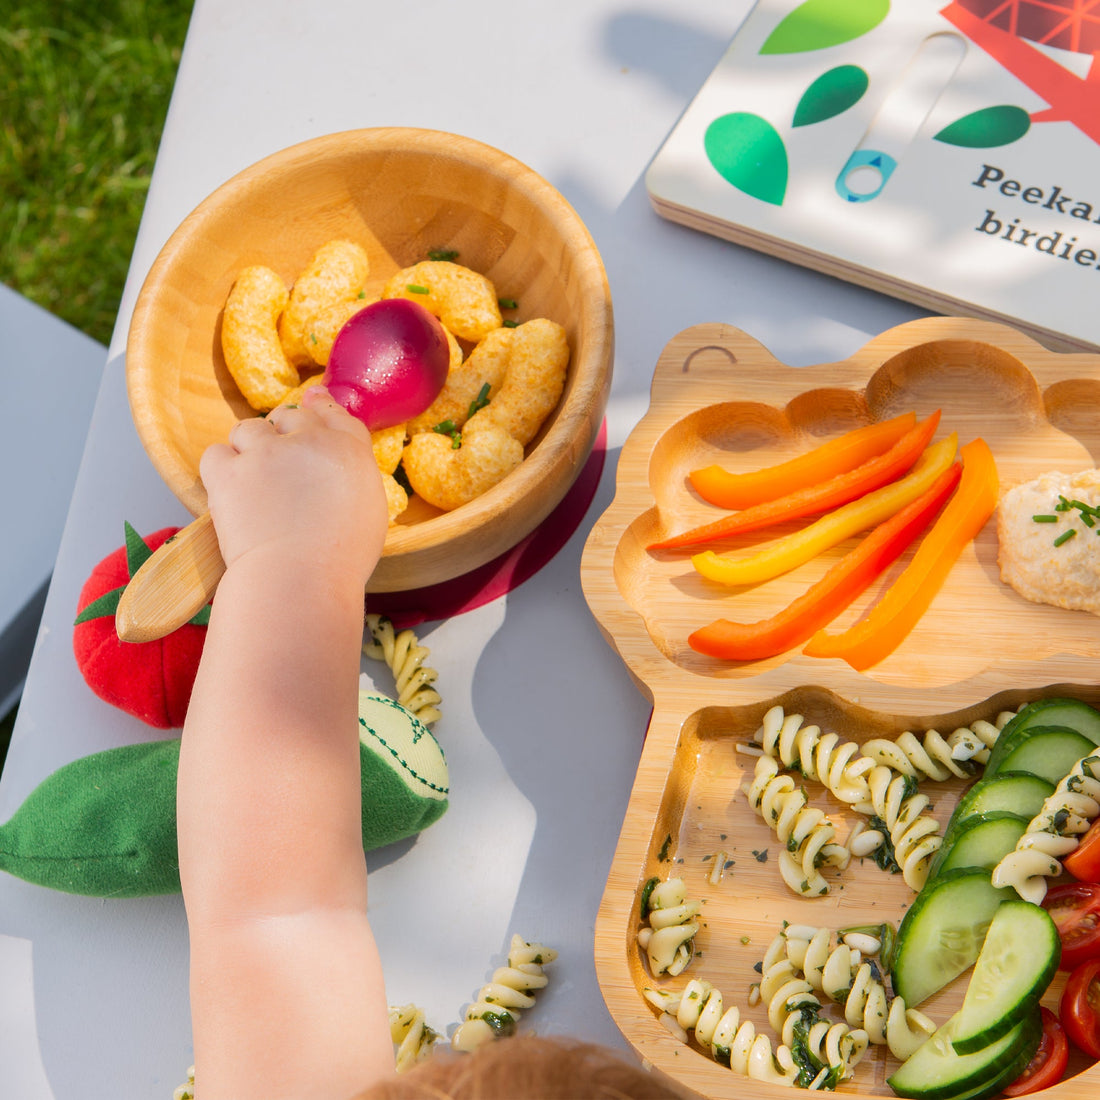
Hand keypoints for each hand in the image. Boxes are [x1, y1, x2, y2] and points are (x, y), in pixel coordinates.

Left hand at [200, 387, 386, 587]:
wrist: (300, 579)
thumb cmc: (341, 560)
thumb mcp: (369, 511)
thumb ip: (353, 476)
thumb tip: (335, 466)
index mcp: (349, 450)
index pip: (334, 413)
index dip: (320, 406)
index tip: (312, 403)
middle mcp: (309, 441)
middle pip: (291, 414)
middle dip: (284, 433)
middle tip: (281, 465)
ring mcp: (266, 452)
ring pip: (250, 428)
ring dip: (250, 447)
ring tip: (254, 481)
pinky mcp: (228, 471)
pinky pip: (216, 453)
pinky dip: (220, 468)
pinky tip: (230, 490)